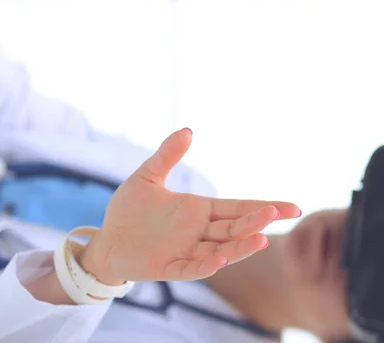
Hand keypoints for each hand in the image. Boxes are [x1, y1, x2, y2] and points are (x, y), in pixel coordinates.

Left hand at [80, 129, 301, 284]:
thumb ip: (167, 155)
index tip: (292, 207)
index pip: (237, 208)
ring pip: (220, 250)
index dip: (262, 207)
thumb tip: (187, 129)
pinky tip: (219, 258)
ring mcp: (185, 251)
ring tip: (260, 239)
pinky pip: (190, 269)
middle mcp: (198, 232)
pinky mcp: (168, 267)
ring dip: (239, 247)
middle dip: (255, 222)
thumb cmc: (128, 209)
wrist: (106, 238)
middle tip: (278, 213)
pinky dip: (205, 265)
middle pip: (234, 228)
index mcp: (198, 211)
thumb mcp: (147, 176)